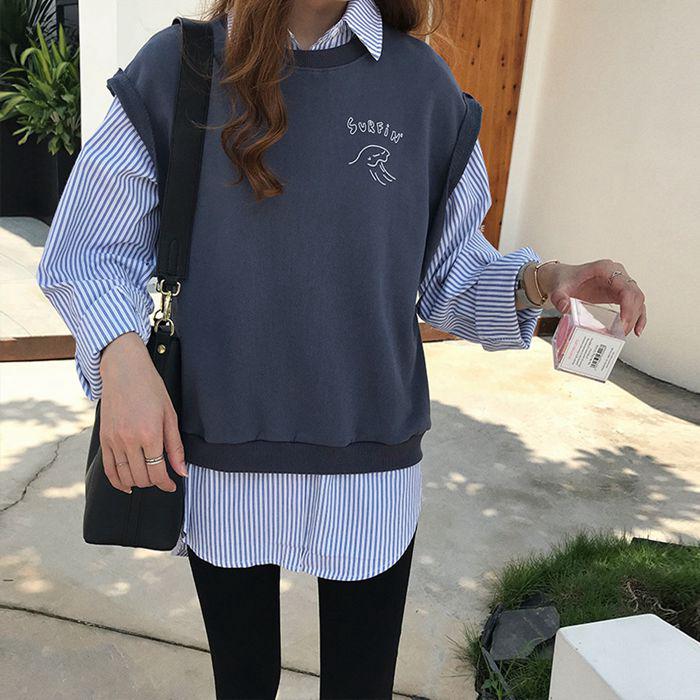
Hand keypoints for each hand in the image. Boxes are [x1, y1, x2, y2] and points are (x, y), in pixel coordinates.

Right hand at [98, 331, 187, 493]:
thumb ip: (175, 446)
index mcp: (149, 434)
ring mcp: (113, 440)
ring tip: (147, 479)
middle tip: (161, 478)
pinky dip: (117, 481)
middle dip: (153, 483)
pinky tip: (126, 484)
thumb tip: (181, 471)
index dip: (166, 484)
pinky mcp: (104, 439)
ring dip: (137, 483)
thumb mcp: (170, 415)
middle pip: (141, 477)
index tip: (171, 486)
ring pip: (124, 476)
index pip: (157, 472)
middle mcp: (129, 440)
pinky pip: (108, 469)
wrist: (124, 370)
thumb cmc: (150, 389)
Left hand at [536, 259, 646, 336]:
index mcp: (605, 269)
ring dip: (635, 317)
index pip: (626, 287)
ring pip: (637, 300)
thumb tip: (565, 308)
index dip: (628, 306)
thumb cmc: (563, 280)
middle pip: (635, 294)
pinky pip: (633, 304)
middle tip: (622, 332)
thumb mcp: (558, 289)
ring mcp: (619, 283)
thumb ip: (559, 298)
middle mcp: (616, 274)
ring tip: (625, 333)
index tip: (623, 322)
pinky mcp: (618, 292)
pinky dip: (636, 316)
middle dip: (632, 315)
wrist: (561, 278)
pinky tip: (636, 330)